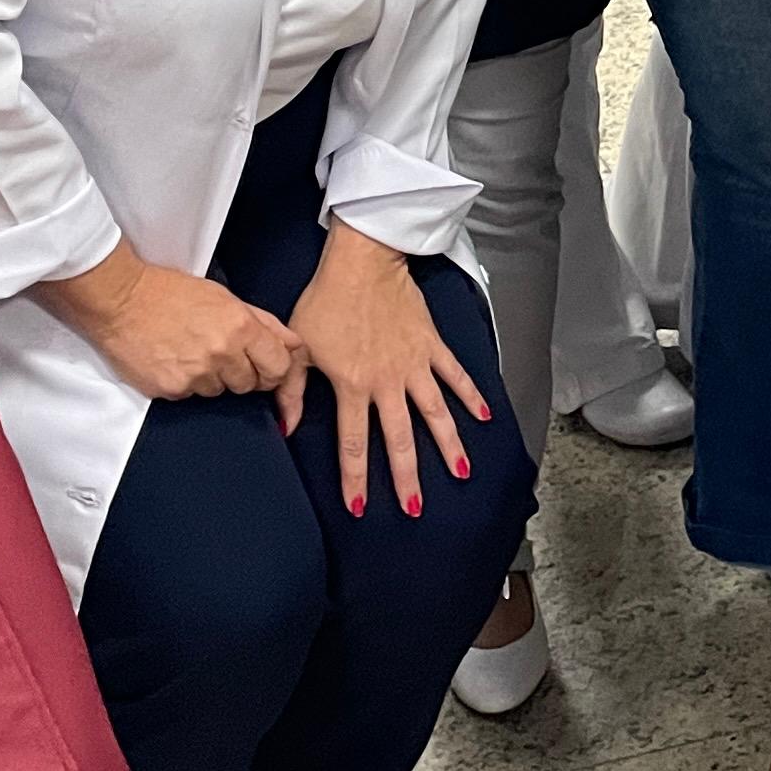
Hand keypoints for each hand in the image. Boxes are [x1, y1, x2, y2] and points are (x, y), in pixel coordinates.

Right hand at [39, 246, 301, 403]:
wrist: (120, 300)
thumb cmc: (169, 292)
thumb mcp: (224, 297)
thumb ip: (264, 323)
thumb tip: (294, 344)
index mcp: (241, 327)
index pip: (279, 367)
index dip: (274, 370)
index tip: (266, 369)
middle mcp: (222, 353)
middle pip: (250, 385)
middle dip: (243, 374)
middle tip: (220, 353)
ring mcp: (196, 375)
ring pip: (219, 392)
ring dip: (211, 379)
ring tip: (190, 352)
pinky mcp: (171, 389)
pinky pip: (190, 397)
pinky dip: (185, 384)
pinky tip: (172, 361)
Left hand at [282, 232, 492, 520]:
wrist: (362, 262)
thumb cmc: (327, 300)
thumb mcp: (300, 346)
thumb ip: (293, 391)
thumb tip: (287, 427)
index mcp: (353, 385)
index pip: (354, 443)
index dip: (356, 479)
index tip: (360, 507)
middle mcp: (388, 382)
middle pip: (400, 439)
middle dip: (407, 477)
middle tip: (415, 508)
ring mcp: (414, 365)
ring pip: (435, 414)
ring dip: (448, 445)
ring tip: (461, 472)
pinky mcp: (431, 346)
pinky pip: (455, 375)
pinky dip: (470, 395)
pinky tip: (483, 416)